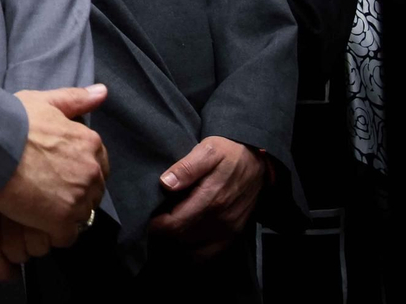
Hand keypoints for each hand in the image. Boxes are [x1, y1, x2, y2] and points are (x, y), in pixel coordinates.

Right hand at [0, 85, 109, 245]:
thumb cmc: (12, 122)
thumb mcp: (43, 101)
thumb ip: (75, 99)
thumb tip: (102, 92)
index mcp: (90, 142)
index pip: (99, 166)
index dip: (78, 170)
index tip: (58, 172)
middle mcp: (91, 171)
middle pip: (92, 192)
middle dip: (74, 193)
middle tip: (46, 190)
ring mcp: (79, 197)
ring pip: (81, 215)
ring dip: (64, 213)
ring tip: (39, 206)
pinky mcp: (63, 220)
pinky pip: (67, 236)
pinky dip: (54, 233)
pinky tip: (36, 222)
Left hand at [149, 136, 265, 254]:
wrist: (259, 162)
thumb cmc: (229, 153)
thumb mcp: (208, 150)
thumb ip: (187, 167)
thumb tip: (166, 183)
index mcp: (210, 198)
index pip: (176, 224)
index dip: (157, 226)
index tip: (146, 219)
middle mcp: (220, 219)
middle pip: (182, 239)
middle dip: (164, 236)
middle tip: (151, 225)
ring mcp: (228, 229)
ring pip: (195, 251)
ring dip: (177, 246)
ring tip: (165, 233)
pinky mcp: (234, 233)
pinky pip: (211, 254)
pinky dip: (194, 253)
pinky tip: (183, 243)